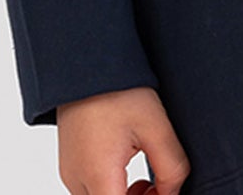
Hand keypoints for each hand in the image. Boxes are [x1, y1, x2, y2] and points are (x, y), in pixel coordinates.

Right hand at [56, 86, 190, 194]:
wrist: (88, 61)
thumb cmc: (118, 89)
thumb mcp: (156, 126)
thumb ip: (171, 167)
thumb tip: (172, 193)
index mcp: (98, 175)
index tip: (162, 193)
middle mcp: (77, 180)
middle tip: (158, 189)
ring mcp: (70, 173)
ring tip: (146, 181)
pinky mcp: (70, 165)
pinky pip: (90, 192)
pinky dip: (111, 191)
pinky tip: (128, 171)